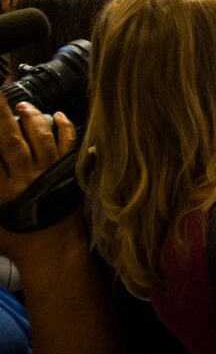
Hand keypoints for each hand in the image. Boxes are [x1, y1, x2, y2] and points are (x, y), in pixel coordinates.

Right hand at [0, 97, 76, 259]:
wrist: (52, 251)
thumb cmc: (15, 240)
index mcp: (0, 192)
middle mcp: (24, 179)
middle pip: (9, 139)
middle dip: (1, 114)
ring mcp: (49, 174)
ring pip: (39, 137)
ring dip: (30, 117)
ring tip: (21, 104)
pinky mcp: (69, 173)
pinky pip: (68, 144)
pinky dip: (63, 127)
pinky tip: (57, 115)